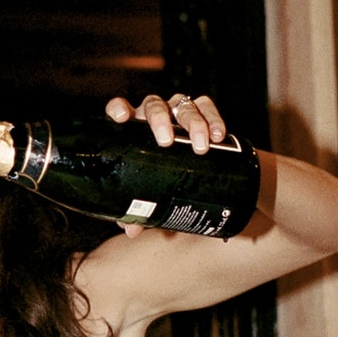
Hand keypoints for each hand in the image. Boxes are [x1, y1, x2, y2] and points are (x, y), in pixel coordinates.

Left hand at [104, 92, 227, 237]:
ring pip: (184, 106)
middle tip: (167, 143)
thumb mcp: (147, 194)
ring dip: (194, 124)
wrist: (194, 170)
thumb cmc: (160, 177)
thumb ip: (136, 210)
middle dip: (160, 121)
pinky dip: (214, 120)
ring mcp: (178, 110)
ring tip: (201, 147)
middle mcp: (154, 114)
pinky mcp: (202, 110)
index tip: (120, 118)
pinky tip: (218, 137)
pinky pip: (208, 107)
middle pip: (154, 106)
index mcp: (133, 129)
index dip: (118, 109)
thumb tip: (132, 230)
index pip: (120, 109)